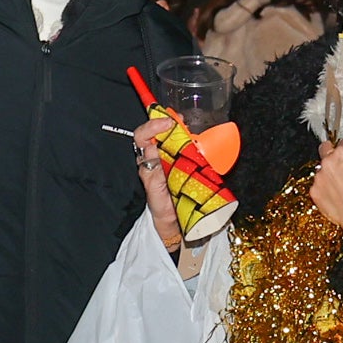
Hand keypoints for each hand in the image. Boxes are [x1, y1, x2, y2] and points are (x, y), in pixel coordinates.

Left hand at [132, 120, 182, 251]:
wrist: (173, 219)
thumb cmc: (160, 205)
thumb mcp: (154, 189)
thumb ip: (154, 173)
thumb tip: (156, 153)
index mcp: (146, 160)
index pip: (142, 136)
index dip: (153, 126)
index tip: (167, 124)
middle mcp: (156, 156)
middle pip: (159, 131)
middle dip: (170, 123)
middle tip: (183, 123)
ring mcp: (170, 158)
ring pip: (173, 137)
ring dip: (182, 130)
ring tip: (191, 131)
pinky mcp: (184, 163)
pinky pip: (186, 148)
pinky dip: (192, 142)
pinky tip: (199, 142)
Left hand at [310, 139, 342, 246]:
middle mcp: (329, 161)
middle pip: (324, 148)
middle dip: (329, 152)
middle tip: (335, 161)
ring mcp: (319, 176)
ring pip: (320, 170)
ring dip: (327, 176)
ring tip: (339, 188)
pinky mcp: (314, 191)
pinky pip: (317, 187)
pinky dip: (323, 190)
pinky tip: (334, 197)